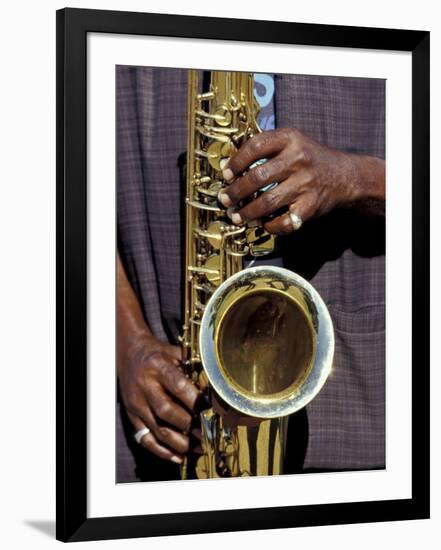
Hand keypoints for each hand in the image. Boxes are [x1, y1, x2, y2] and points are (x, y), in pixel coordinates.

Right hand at [118, 332, 201, 463]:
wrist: (129, 354)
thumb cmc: (158, 354)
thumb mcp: (175, 353)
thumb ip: (193, 369)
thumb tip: (214, 390)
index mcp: (158, 367)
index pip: (178, 386)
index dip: (196, 401)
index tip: (212, 411)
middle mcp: (144, 386)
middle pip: (166, 411)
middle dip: (190, 425)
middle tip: (208, 433)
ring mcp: (136, 403)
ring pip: (157, 429)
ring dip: (180, 443)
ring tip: (199, 447)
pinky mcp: (132, 416)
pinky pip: (145, 439)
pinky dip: (162, 451)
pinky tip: (178, 456)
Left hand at [218, 128, 384, 233]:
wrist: (345, 176)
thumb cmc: (310, 159)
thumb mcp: (292, 142)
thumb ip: (265, 149)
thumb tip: (229, 167)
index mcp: (290, 139)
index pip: (255, 146)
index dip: (236, 162)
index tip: (226, 174)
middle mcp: (299, 159)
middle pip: (257, 177)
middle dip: (235, 192)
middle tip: (225, 199)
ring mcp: (306, 184)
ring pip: (267, 202)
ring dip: (247, 212)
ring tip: (237, 216)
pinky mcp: (311, 206)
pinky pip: (284, 221)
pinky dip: (270, 226)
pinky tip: (263, 224)